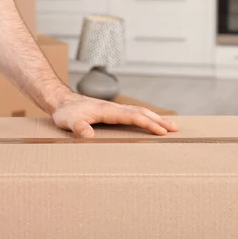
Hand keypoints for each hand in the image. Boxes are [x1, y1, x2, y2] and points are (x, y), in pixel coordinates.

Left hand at [52, 93, 178, 137]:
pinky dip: (146, 117)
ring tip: (171, 126)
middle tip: (175, 129)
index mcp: (108, 110)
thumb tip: (89, 136)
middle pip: (141, 112)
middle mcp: (114, 108)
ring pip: (139, 111)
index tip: (161, 131)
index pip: (133, 116)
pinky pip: (133, 113)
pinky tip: (151, 122)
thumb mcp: (68, 122)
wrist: (62, 102)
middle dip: (159, 120)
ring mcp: (114, 109)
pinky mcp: (112, 112)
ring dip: (155, 118)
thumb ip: (78, 128)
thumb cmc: (66, 113)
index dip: (148, 123)